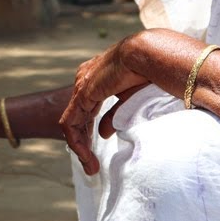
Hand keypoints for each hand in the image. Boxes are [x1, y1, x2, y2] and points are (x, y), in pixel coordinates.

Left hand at [59, 33, 150, 174]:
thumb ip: (113, 116)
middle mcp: (85, 80)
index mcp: (97, 78)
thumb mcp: (129, 100)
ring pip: (72, 123)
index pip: (86, 109)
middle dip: (83, 143)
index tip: (96, 151)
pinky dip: (77, 142)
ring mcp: (81, 86)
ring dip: (80, 148)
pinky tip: (86, 156)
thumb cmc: (148, 70)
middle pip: (77, 118)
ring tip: (91, 167)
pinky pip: (71, 123)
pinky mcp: (82, 94)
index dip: (89, 131)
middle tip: (92, 166)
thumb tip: (102, 134)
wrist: (148, 53)